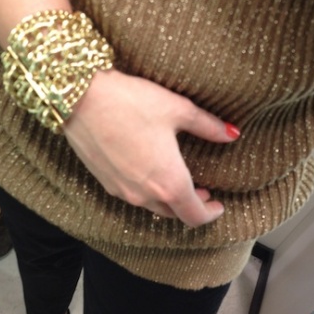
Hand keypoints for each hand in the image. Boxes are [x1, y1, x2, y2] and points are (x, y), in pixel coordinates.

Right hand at [63, 69, 239, 226]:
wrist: (80, 98)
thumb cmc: (132, 102)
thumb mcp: (178, 109)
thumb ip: (208, 126)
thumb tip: (232, 133)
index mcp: (169, 182)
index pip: (195, 216)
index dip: (210, 213)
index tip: (218, 204)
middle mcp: (144, 194)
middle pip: (173, 214)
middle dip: (190, 206)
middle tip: (201, 190)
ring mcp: (121, 191)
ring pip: (151, 207)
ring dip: (167, 199)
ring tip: (175, 179)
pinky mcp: (104, 181)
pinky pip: (131, 195)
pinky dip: (146, 191)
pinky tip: (147, 169)